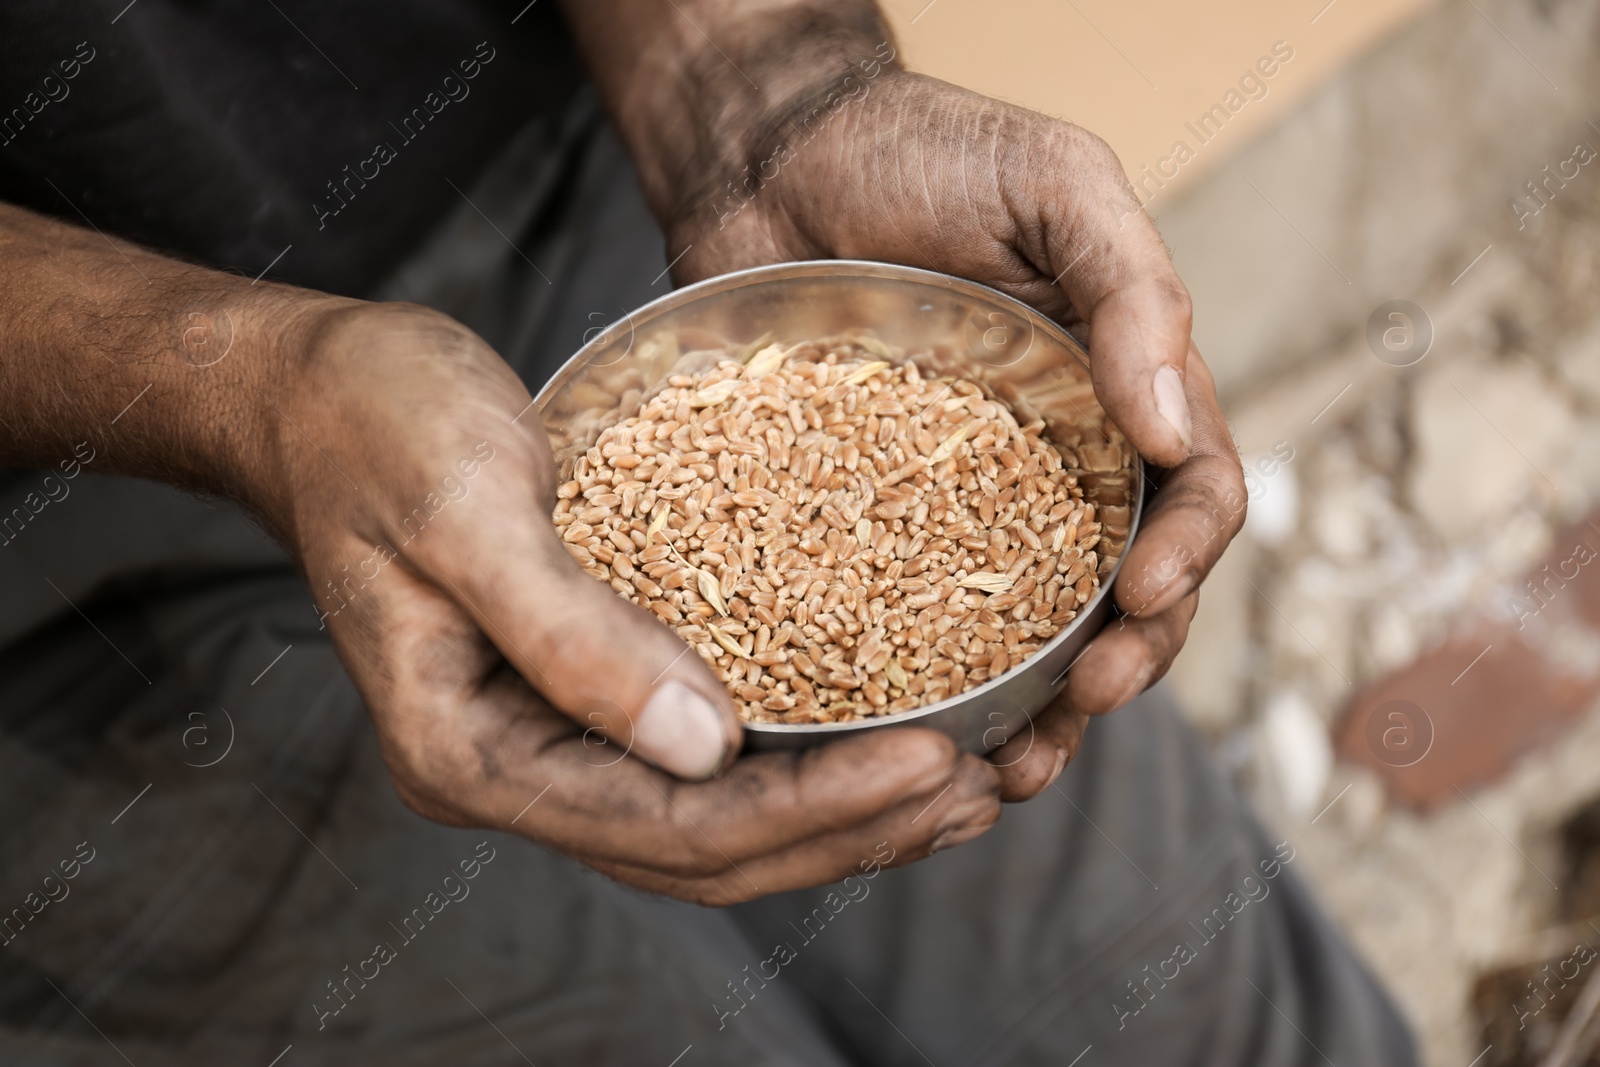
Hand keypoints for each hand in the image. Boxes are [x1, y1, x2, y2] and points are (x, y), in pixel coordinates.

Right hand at [261, 302, 1000, 902]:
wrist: (321, 386)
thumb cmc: (375, 427)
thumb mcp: (467, 515)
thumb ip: (573, 636)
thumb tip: (706, 745)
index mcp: (470, 748)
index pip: (668, 824)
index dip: (811, 804)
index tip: (935, 759)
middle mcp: (513, 766)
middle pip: (704, 850)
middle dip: (848, 827)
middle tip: (978, 789)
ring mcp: (547, 736)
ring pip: (714, 817)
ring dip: (838, 810)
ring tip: (960, 788)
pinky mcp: (583, 686)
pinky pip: (705, 752)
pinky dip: (799, 753)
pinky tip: (876, 731)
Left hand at [667, 72, 1246, 801]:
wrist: (775, 155)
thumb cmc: (925, 149)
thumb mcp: (1054, 185)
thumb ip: (1131, 287)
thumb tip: (1173, 425)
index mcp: (1122, 393)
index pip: (1193, 495)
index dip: (1187, 559)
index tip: (1141, 598)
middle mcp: (1058, 464)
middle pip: (1125, 592)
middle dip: (1124, 660)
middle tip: (1084, 702)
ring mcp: (964, 504)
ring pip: (1028, 634)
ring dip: (1038, 713)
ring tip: (1009, 771)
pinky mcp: (870, 525)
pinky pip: (912, 622)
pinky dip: (931, 690)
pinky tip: (914, 740)